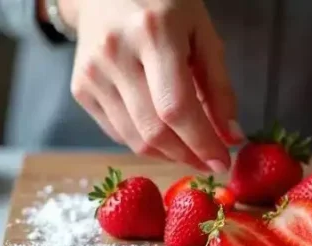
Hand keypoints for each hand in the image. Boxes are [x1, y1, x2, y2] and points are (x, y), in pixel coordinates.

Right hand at [61, 0, 242, 170]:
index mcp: (153, 35)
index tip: (223, 163)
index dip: (202, 143)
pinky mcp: (80, 89)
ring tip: (192, 150)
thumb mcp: (203, 35)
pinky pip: (118, 133)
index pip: (177, 108)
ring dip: (169, 154)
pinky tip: (164, 133)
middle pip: (154, 130)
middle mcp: (115, 55)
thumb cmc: (164, 7)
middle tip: (211, 162)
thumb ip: (219, 86)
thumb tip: (231, 136)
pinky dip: (146, 142)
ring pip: (134, 139)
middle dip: (189, 156)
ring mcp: (92, 74)